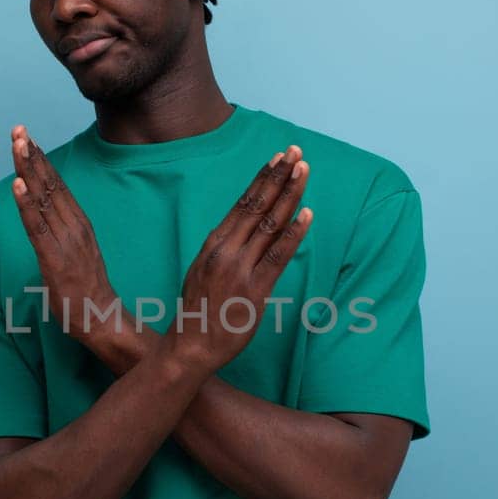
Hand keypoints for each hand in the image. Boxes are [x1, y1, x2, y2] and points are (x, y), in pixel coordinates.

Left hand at [9, 124, 120, 343]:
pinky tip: (17, 185)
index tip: (28, 138)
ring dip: (27, 169)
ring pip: (42, 198)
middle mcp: (73, 225)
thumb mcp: (74, 251)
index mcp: (78, 222)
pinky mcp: (53, 257)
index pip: (57, 184)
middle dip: (32, 155)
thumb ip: (61, 233)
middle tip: (19, 129)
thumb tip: (43, 219)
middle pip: (49, 183)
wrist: (101, 316)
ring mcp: (64, 240)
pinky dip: (25, 205)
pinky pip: (36, 227)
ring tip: (17, 145)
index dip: (41, 160)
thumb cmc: (85, 288)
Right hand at [169, 145, 312, 371]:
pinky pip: (278, 257)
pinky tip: (307, 214)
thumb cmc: (199, 310)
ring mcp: (240, 269)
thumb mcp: (203, 270)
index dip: (263, 179)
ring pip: (270, 224)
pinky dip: (294, 234)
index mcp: (214, 244)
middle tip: (295, 152)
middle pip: (258, 206)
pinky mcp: (255, 291)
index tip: (278, 158)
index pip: (243, 203)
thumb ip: (224, 249)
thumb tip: (243, 230)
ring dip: (289, 195)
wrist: (190, 345)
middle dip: (279, 176)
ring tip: (303, 171)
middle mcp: (226, 251)